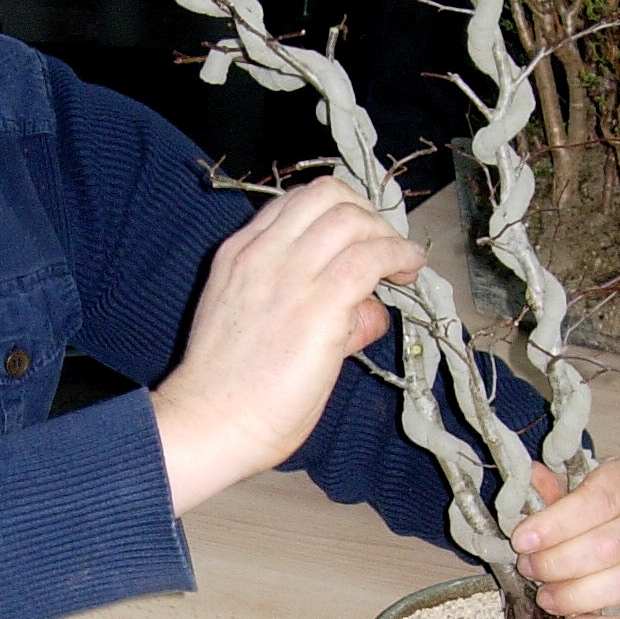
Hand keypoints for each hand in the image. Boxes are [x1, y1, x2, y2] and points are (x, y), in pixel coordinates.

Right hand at [153, 176, 423, 515]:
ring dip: (387, 234)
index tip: (358, 236)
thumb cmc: (229, 391)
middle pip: (327, 195)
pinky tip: (410, 269)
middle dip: (366, 212)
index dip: (338, 210)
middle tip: (385, 246)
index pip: (294, 202)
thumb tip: (365, 309)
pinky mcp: (319, 304)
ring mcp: (288, 275)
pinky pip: (370, 257)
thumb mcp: (250, 324)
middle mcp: (262, 253)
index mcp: (239, 254)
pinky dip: (399, 255)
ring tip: (404, 261)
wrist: (209, 423)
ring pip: (352, 219)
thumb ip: (306, 306)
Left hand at [511, 458, 619, 618]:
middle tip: (529, 567)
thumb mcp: (567, 483)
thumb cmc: (589, 501)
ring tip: (547, 596)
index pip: (600, 499)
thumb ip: (547, 487)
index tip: (522, 540)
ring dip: (578, 595)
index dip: (557, 523)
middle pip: (611, 545)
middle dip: (559, 562)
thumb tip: (527, 481)